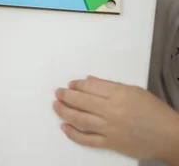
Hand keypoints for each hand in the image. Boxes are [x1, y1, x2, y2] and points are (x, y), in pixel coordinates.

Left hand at [53, 76, 178, 161]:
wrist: (170, 136)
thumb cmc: (155, 111)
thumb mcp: (135, 91)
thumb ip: (109, 86)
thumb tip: (89, 81)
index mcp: (119, 94)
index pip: (90, 86)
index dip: (77, 84)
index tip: (70, 84)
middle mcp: (112, 110)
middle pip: (81, 101)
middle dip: (66, 95)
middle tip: (57, 92)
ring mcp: (110, 128)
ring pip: (80, 119)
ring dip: (64, 111)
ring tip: (56, 106)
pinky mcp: (111, 143)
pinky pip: (87, 139)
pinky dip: (73, 134)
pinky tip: (64, 127)